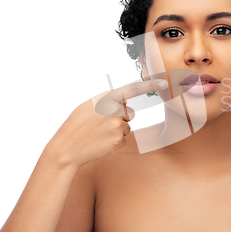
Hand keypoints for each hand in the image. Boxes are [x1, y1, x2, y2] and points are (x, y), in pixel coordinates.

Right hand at [45, 79, 168, 167]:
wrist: (66, 149)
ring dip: (116, 130)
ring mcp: (117, 126)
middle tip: (100, 124)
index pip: (131, 89)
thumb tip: (125, 102)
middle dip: (120, 118)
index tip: (164, 82)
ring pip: (126, 127)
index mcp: (104, 99)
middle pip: (129, 113)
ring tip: (97, 134)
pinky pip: (123, 138)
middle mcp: (113, 111)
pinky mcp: (118, 140)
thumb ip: (107, 102)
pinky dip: (114, 141)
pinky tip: (100, 142)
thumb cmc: (76, 126)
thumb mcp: (88, 107)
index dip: (150, 85)